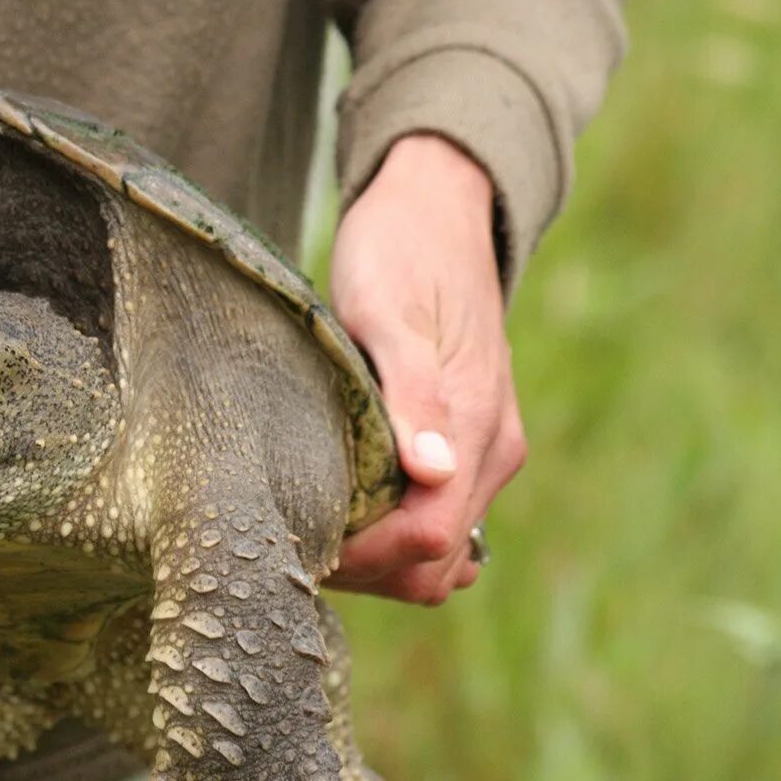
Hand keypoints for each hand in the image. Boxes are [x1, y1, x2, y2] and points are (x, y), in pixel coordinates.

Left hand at [327, 134, 525, 603]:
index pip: (428, 539)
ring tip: (306, 529)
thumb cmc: (400, 252)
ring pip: (435, 556)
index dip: (364, 557)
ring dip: (375, 562)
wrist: (436, 209)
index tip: (298, 543)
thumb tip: (432, 472)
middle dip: (365, 571)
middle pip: (433, 566)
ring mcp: (481, 453)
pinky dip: (390, 541)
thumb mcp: (388, 312)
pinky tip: (339, 515)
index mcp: (478, 427)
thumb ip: (412, 392)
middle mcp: (491, 452)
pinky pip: (434, 524)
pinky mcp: (463, 447)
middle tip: (290, 542)